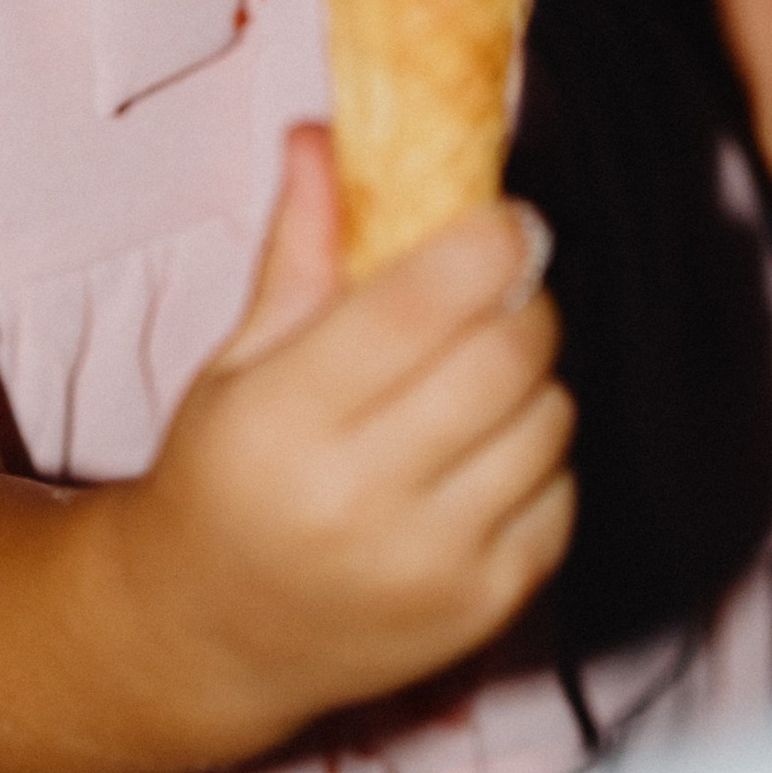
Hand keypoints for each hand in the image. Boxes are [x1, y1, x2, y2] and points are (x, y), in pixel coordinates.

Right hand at [101, 127, 574, 766]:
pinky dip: (539, 457)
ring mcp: (429, 568)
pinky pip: (561, 497)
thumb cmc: (223, 477)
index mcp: (286, 423)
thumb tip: (322, 135)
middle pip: (504, 359)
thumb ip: (299, 250)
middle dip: (524, 299)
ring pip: (548, 422)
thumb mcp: (238, 360)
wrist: (211, 636)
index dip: (488, 243)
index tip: (508, 215)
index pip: (422, 307)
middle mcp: (360, 502)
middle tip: (507, 280)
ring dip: (533, 377)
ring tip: (482, 371)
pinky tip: (486, 450)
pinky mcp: (480, 613)